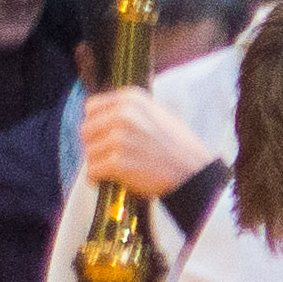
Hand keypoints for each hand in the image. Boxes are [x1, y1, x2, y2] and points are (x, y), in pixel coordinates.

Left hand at [78, 85, 219, 201]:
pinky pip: (93, 170)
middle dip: (94, 145)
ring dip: (96, 164)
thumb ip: (133, 109)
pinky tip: (105, 181)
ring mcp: (120, 138)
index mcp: (132, 99)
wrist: (195, 174)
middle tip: (105, 157)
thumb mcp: (161, 114)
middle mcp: (124, 115)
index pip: (92, 107)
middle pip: (87, 130)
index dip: (95, 124)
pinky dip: (96, 178)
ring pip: (89, 152)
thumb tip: (106, 113)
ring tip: (110, 171)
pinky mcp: (118, 162)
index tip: (101, 136)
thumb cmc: (181, 148)